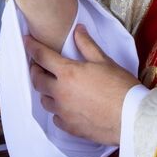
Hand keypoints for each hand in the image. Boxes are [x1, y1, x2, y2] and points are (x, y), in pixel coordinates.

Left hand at [26, 25, 139, 144]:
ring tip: (53, 86)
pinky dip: (57, 110)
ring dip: (46, 91)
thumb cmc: (120, 87)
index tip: (26, 40)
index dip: (32, 46)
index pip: (42, 56)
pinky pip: (56, 117)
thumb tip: (78, 30)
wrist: (131, 117)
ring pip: (44, 100)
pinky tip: (66, 106)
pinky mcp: (69, 127)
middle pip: (37, 80)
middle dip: (35, 70)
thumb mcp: (104, 61)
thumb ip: (87, 45)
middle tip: (38, 65)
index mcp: (68, 73)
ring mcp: (63, 112)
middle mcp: (60, 93)